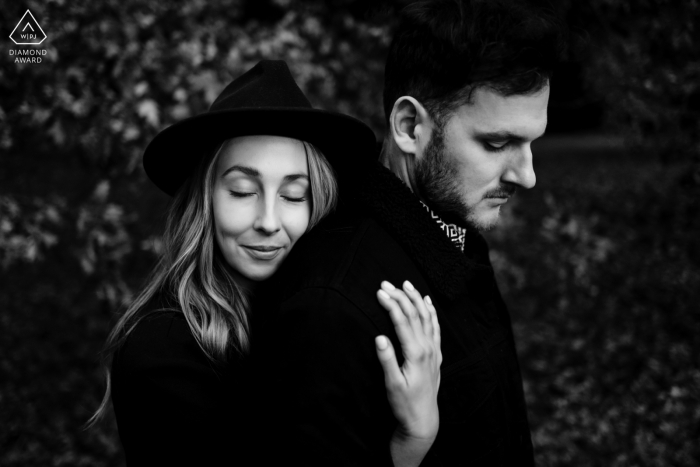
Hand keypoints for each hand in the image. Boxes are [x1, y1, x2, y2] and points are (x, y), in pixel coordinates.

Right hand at [375, 280, 441, 465]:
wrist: (423, 420)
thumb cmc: (405, 404)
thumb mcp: (392, 385)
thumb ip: (387, 360)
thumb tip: (379, 337)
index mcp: (416, 353)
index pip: (402, 321)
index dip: (391, 304)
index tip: (378, 292)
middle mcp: (427, 348)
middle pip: (414, 314)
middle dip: (400, 296)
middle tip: (385, 283)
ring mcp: (433, 350)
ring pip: (426, 317)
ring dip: (416, 299)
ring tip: (406, 284)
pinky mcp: (436, 354)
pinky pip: (435, 327)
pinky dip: (431, 311)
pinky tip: (427, 301)